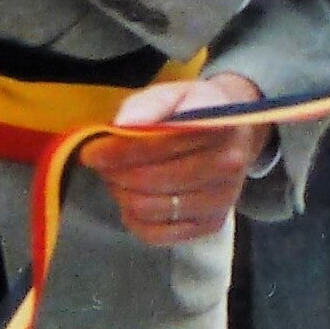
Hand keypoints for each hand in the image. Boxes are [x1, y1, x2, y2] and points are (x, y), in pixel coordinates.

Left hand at [79, 71, 272, 246]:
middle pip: (150, 180)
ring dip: (122, 195)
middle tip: (103, 165)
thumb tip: (123, 124)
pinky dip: (134, 220)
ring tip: (118, 179)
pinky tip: (133, 200)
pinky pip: (157, 235)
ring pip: (149, 209)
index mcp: (220, 125)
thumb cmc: (196, 110)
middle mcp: (228, 164)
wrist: (237, 133)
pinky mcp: (212, 224)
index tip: (92, 152)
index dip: (118, 151)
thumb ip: (149, 103)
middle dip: (115, 173)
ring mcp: (223, 198)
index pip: (159, 145)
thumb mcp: (175, 93)